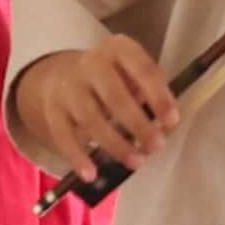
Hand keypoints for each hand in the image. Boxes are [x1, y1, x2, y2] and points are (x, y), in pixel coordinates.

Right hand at [16, 35, 179, 179]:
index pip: (142, 69)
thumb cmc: (116, 79)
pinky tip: (91, 175)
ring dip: (115, 144)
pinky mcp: (52, 109)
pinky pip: (64, 135)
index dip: (158, 96)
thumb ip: (153, 95)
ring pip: (90, 118)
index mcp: (119, 49)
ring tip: (136, 162)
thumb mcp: (136, 75)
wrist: (65, 75)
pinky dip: (77, 157)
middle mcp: (91, 63)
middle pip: (114, 96)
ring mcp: (69, 86)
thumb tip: (168, 125)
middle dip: (138, 124)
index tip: (172, 121)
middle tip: (156, 146)